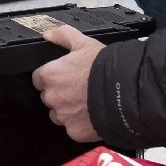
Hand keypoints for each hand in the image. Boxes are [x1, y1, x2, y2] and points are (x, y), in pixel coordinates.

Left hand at [31, 24, 103, 142]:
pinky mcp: (75, 131)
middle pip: (48, 97)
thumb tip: (49, 34)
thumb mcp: (84, 43)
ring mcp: (63, 116)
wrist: (126, 92)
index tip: (63, 78)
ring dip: (67, 110)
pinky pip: (72, 129)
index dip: (52, 78)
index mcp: (51, 75)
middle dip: (60, 94)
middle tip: (78, 89)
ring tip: (86, 103)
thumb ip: (63, 35)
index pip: (39, 79)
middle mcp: (53, 97)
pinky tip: (92, 115)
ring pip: (58, 115)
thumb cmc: (106, 69)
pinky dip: (80, 124)